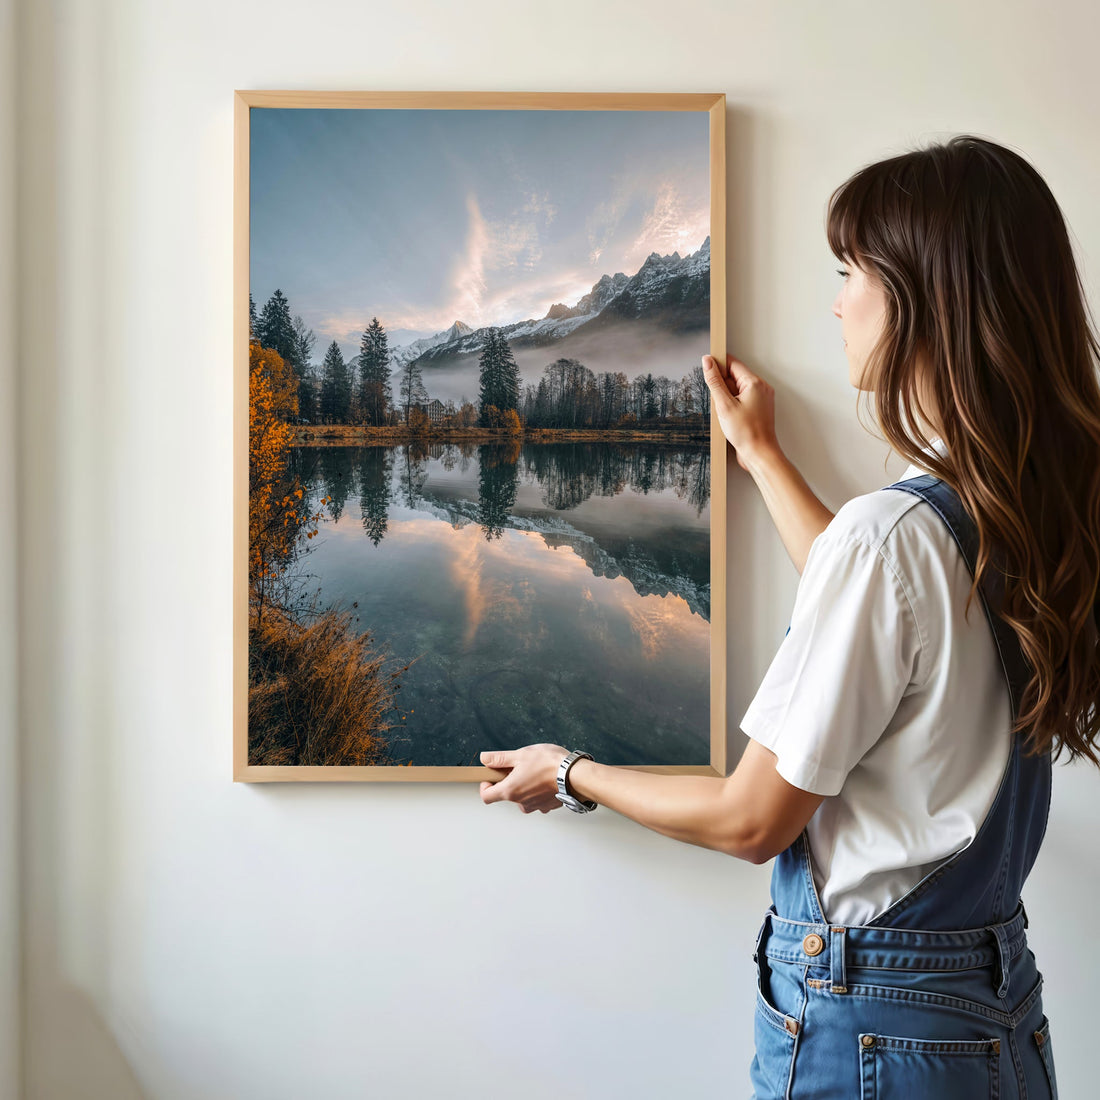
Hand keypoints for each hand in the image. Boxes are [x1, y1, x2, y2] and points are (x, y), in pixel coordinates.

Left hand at [479, 743, 569, 813]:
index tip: (491, 776)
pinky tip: (546, 778)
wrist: (575, 775)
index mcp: (510, 790)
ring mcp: (535, 806)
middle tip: (518, 767)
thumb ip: (499, 758)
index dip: (485, 786)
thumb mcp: (520, 755)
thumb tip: (485, 759)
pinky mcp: (548, 805)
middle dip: (509, 781)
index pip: (486, 796)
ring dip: (524, 786)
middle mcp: (521, 802)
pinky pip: (537, 799)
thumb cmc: (550, 764)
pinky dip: (538, 790)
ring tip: (535, 771)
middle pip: (506, 795)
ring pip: (522, 797)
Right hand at [701, 354, 779, 471]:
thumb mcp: (724, 404)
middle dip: (722, 386)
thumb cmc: (747, 432)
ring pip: (737, 389)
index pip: (733, 363)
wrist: (759, 454)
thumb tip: (708, 362)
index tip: (706, 368)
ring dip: (726, 397)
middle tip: (718, 402)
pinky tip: (729, 418)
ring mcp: (761, 399)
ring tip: (726, 413)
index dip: (718, 365)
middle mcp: (761, 388)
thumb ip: (714, 381)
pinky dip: (732, 405)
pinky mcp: (758, 409)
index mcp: (755, 383)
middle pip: (735, 376)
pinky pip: (741, 399)